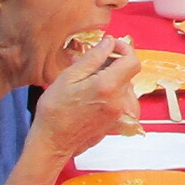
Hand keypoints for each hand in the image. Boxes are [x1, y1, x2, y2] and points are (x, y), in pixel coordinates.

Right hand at [30, 38, 143, 154]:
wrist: (53, 143)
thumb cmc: (55, 111)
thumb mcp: (68, 77)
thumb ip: (93, 57)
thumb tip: (108, 42)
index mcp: (108, 87)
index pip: (132, 60)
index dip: (124, 48)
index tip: (111, 45)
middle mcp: (119, 101)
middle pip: (127, 73)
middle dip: (112, 63)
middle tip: (89, 64)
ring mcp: (120, 114)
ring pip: (125, 86)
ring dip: (112, 78)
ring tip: (89, 80)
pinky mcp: (117, 122)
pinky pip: (123, 100)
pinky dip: (113, 93)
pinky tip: (96, 95)